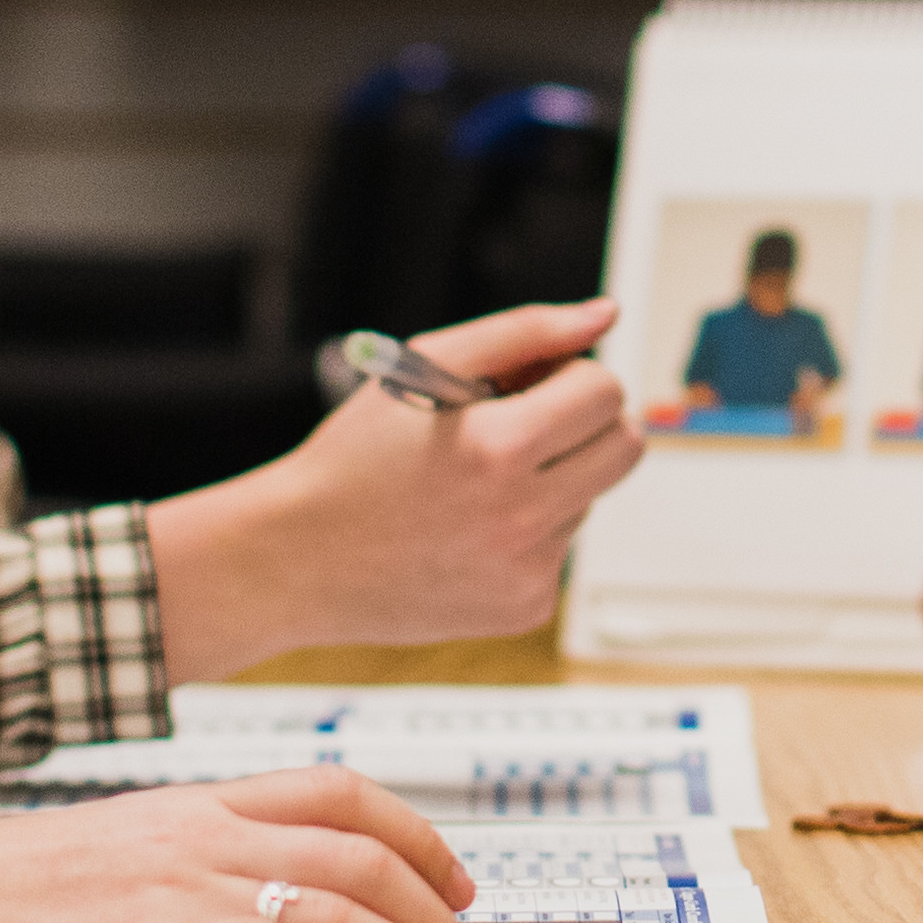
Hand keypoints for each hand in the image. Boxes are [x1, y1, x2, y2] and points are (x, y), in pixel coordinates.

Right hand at [0, 767, 498, 922]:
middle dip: (443, 916)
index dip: (414, 833)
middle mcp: (204, 832)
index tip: (456, 879)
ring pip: (349, 905)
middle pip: (367, 853)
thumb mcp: (102, 866)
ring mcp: (189, 880)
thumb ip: (174, 880)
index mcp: (190, 806)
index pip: (335, 791)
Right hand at [152, 299, 644, 671]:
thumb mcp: (425, 366)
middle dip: (587, 424)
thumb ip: (525, 332)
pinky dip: (528, 534)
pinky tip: (467, 532)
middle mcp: (523, 517)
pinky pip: (560, 550)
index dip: (570, 377)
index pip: (605, 391)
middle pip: (625, 448)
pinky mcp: (525, 609)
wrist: (297, 560)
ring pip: (590, 499)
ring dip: (551, 480)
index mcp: (499, 448)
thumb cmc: (357, 456)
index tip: (533, 385)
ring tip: (471, 486)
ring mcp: (528, 571)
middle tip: (528, 424)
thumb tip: (606, 314)